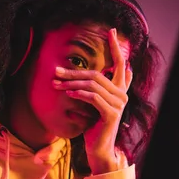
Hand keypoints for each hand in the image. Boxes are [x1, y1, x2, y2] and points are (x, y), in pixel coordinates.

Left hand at [54, 28, 132, 173]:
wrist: (98, 148)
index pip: (120, 64)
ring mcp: (118, 104)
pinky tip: (67, 93)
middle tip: (56, 71)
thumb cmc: (93, 125)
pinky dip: (79, 94)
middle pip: (97, 74)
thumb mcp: (93, 104)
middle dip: (74, 72)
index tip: (112, 31)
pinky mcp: (111, 114)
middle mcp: (122, 95)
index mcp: (119, 90)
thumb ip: (95, 88)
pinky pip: (93, 97)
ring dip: (71, 84)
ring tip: (56, 85)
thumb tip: (87, 74)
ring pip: (93, 85)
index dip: (116, 47)